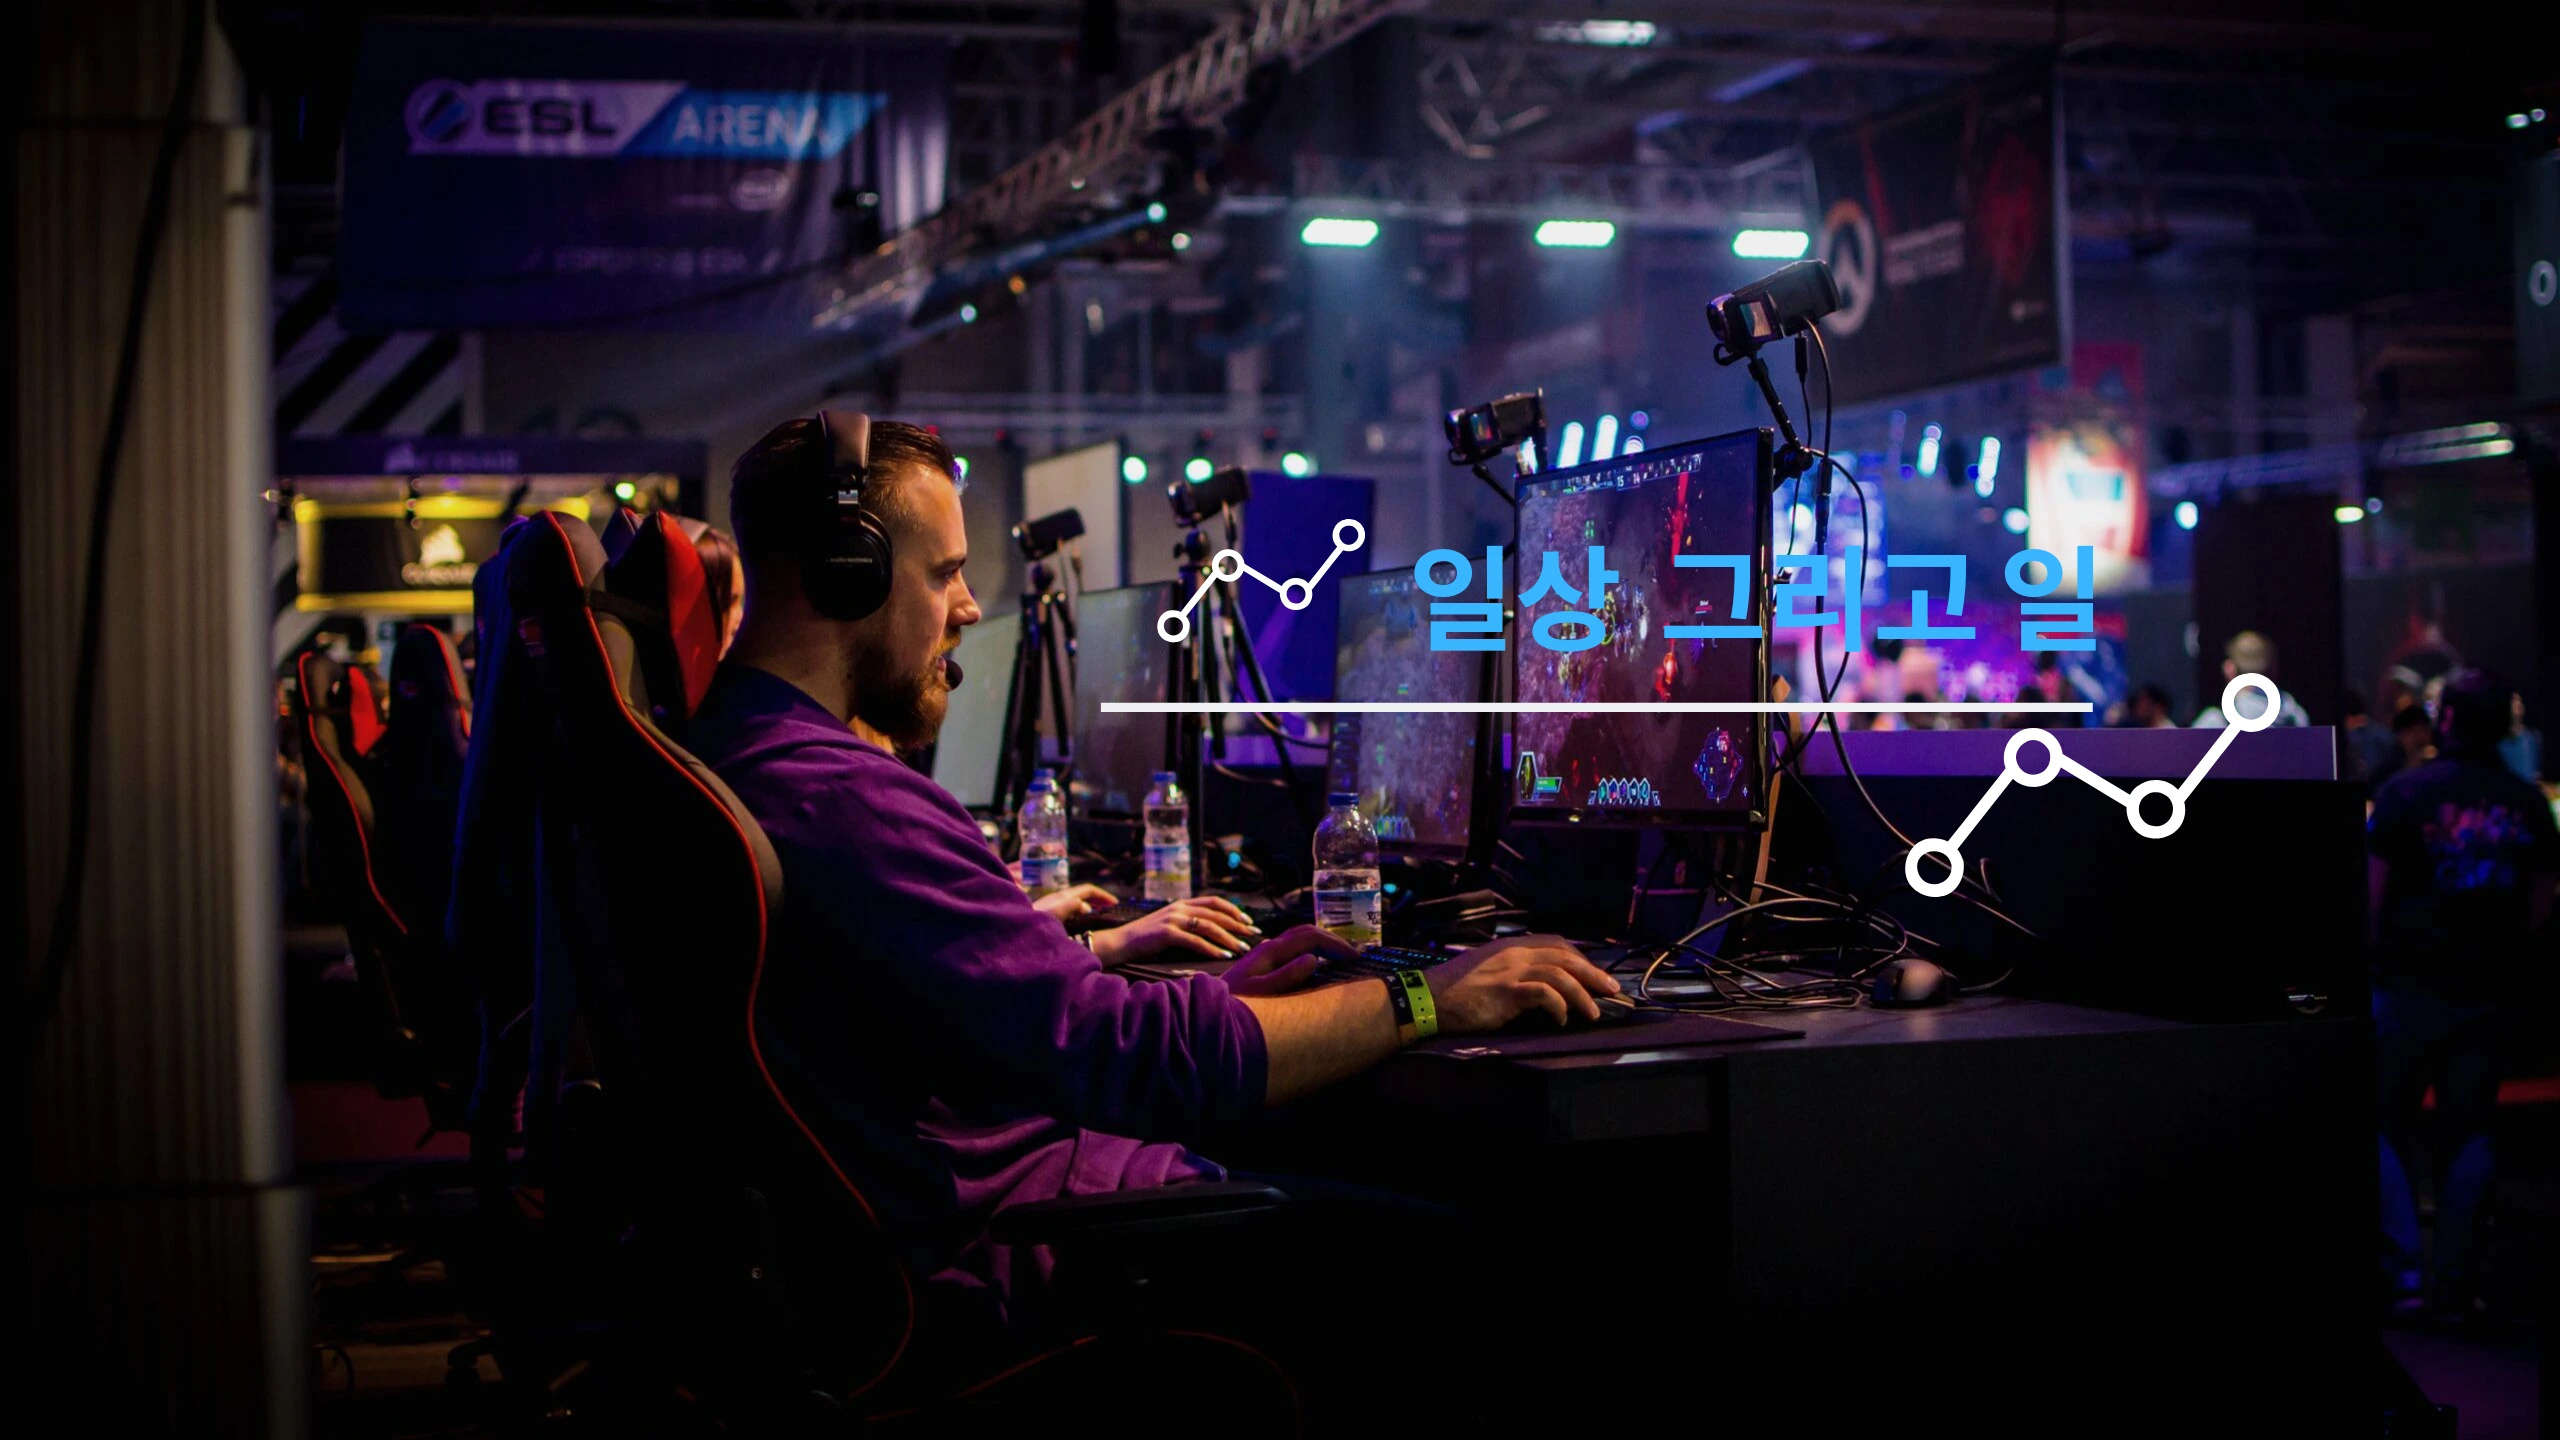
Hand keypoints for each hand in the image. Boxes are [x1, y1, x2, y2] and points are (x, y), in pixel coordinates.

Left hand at [1032, 884, 1120, 920]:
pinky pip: (1069, 910)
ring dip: (1089, 907)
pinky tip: (1080, 926)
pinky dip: (1079, 914)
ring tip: (1098, 918)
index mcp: (1063, 896)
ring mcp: (1052, 905)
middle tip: (1110, 910)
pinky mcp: (1048, 914)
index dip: (1103, 896)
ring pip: (1076, 902)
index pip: (1088, 890)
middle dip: (1098, 900)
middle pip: (1082, 894)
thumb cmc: (1036, 924)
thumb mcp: (1057, 913)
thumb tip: (1086, 908)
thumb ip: (1073, 906)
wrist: (1017, 933)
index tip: (1115, 904)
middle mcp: (1058, 897)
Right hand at [1088, 896, 1263, 965]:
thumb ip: (1187, 924)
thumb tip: (1212, 933)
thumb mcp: (1168, 926)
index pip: (1214, 902)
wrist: (1119, 943)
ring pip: (1209, 926)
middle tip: (1253, 935)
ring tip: (1243, 948)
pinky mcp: (1166, 933)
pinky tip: (1224, 956)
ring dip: (1229, 938)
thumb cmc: (1145, 940)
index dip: (1233, 910)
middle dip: (1237, 924)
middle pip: (1216, 913)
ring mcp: (1172, 919)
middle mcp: (1178, 907)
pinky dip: (1212, 949)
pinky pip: (1195, 941)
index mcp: (1181, 904)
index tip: (1248, 921)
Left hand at [1222, 924, 1356, 996]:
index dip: (1335, 944)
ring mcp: (1266, 954)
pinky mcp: (1264, 964)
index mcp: (1271, 951)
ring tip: (1342, 958)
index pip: (1311, 936)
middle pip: (1307, 933)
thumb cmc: (1234, 1005)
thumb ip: (1286, 976)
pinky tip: (1319, 965)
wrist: (1204, 1010)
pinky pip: (1294, 950)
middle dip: (1333, 941)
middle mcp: (1269, 947)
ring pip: (1300, 940)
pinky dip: (1312, 952)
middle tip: (1356, 956)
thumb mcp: (1260, 993)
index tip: (1356, 958)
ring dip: (1323, 945)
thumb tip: (1313, 959)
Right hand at [1424, 935, 1619, 1031]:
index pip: (1556, 943)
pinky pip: (1545, 994)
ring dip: (1582, 995)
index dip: (1579, 957)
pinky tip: (1561, 1019)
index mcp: (1511, 945)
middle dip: (1592, 974)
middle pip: (1565, 956)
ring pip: (1561, 975)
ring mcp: (1511, 970)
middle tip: (1611, 989)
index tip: (1593, 973)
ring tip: (1593, 1013)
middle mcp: (1515, 952)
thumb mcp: (1489, 970)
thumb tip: (1541, 985)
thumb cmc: (1457, 989)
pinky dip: (1559, 1007)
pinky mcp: (1507, 991)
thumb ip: (1514, 970)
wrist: (1429, 998)